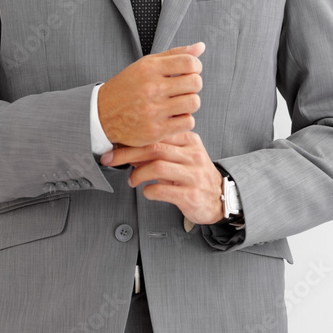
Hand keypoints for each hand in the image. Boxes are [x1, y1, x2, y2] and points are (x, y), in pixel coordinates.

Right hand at [97, 42, 203, 146]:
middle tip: (184, 89)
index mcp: (148, 68)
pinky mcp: (155, 130)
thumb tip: (201, 46)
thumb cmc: (128, 87)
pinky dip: (184, 120)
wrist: (101, 115)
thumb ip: (174, 55)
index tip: (190, 72)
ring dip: (190, 103)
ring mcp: (153, 110)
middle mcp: (151, 88)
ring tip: (179, 102)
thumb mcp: (146, 65)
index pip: (189, 62)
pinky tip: (173, 116)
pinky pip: (188, 122)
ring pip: (194, 103)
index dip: (196, 67)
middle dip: (194, 85)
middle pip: (195, 83)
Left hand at [101, 131, 222, 225]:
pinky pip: (162, 189)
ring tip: (132, 180)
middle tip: (111, 160)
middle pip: (154, 149)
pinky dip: (149, 191)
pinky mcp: (191, 194)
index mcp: (189, 141)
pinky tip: (147, 191)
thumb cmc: (196, 176)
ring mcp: (193, 175)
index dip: (133, 139)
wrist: (221, 198)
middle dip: (127, 154)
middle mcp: (193, 155)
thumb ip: (159, 151)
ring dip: (138, 174)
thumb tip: (130, 149)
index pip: (157, 134)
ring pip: (157, 167)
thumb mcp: (182, 157)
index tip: (115, 145)